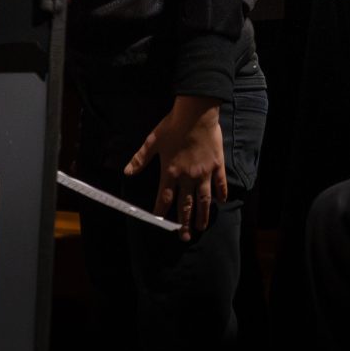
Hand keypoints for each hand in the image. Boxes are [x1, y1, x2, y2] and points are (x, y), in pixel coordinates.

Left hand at [125, 95, 226, 238]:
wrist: (196, 113)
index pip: (165, 198)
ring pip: (204, 199)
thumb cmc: (173, 126)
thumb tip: (127, 171)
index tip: (160, 222)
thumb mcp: (152, 141)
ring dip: (203, 215)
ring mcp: (204, 172)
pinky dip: (221, 193)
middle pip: (186, 205)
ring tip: (202, 226)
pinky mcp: (217, 165)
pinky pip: (220, 183)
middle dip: (184, 223)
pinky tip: (222, 202)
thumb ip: (140, 159)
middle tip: (185, 237)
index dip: (161, 211)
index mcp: (171, 172)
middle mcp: (187, 176)